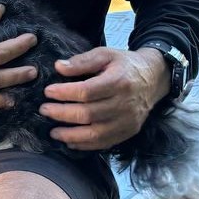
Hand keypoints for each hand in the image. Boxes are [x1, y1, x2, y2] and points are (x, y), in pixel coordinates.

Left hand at [40, 47, 169, 150]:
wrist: (154, 78)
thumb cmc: (125, 65)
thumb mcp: (105, 54)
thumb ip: (83, 61)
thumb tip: (59, 67)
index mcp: (119, 81)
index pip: (86, 92)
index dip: (64, 93)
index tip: (48, 92)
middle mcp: (125, 104)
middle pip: (88, 114)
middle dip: (62, 113)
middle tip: (44, 110)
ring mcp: (128, 121)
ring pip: (95, 134)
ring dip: (70, 134)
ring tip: (53, 131)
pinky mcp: (129, 132)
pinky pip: (104, 143)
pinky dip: (84, 145)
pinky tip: (69, 140)